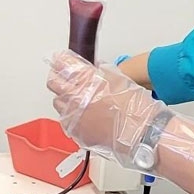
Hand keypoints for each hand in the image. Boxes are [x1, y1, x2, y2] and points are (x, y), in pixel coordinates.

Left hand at [45, 52, 162, 164]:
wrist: (140, 133)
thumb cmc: (134, 108)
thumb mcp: (119, 79)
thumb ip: (103, 72)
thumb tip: (96, 69)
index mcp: (85, 80)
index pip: (63, 64)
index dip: (62, 61)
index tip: (61, 60)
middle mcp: (74, 97)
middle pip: (54, 82)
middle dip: (58, 77)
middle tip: (64, 77)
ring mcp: (72, 116)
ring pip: (58, 102)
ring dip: (64, 98)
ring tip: (76, 98)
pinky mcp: (75, 131)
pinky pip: (65, 120)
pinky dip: (71, 116)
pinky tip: (82, 115)